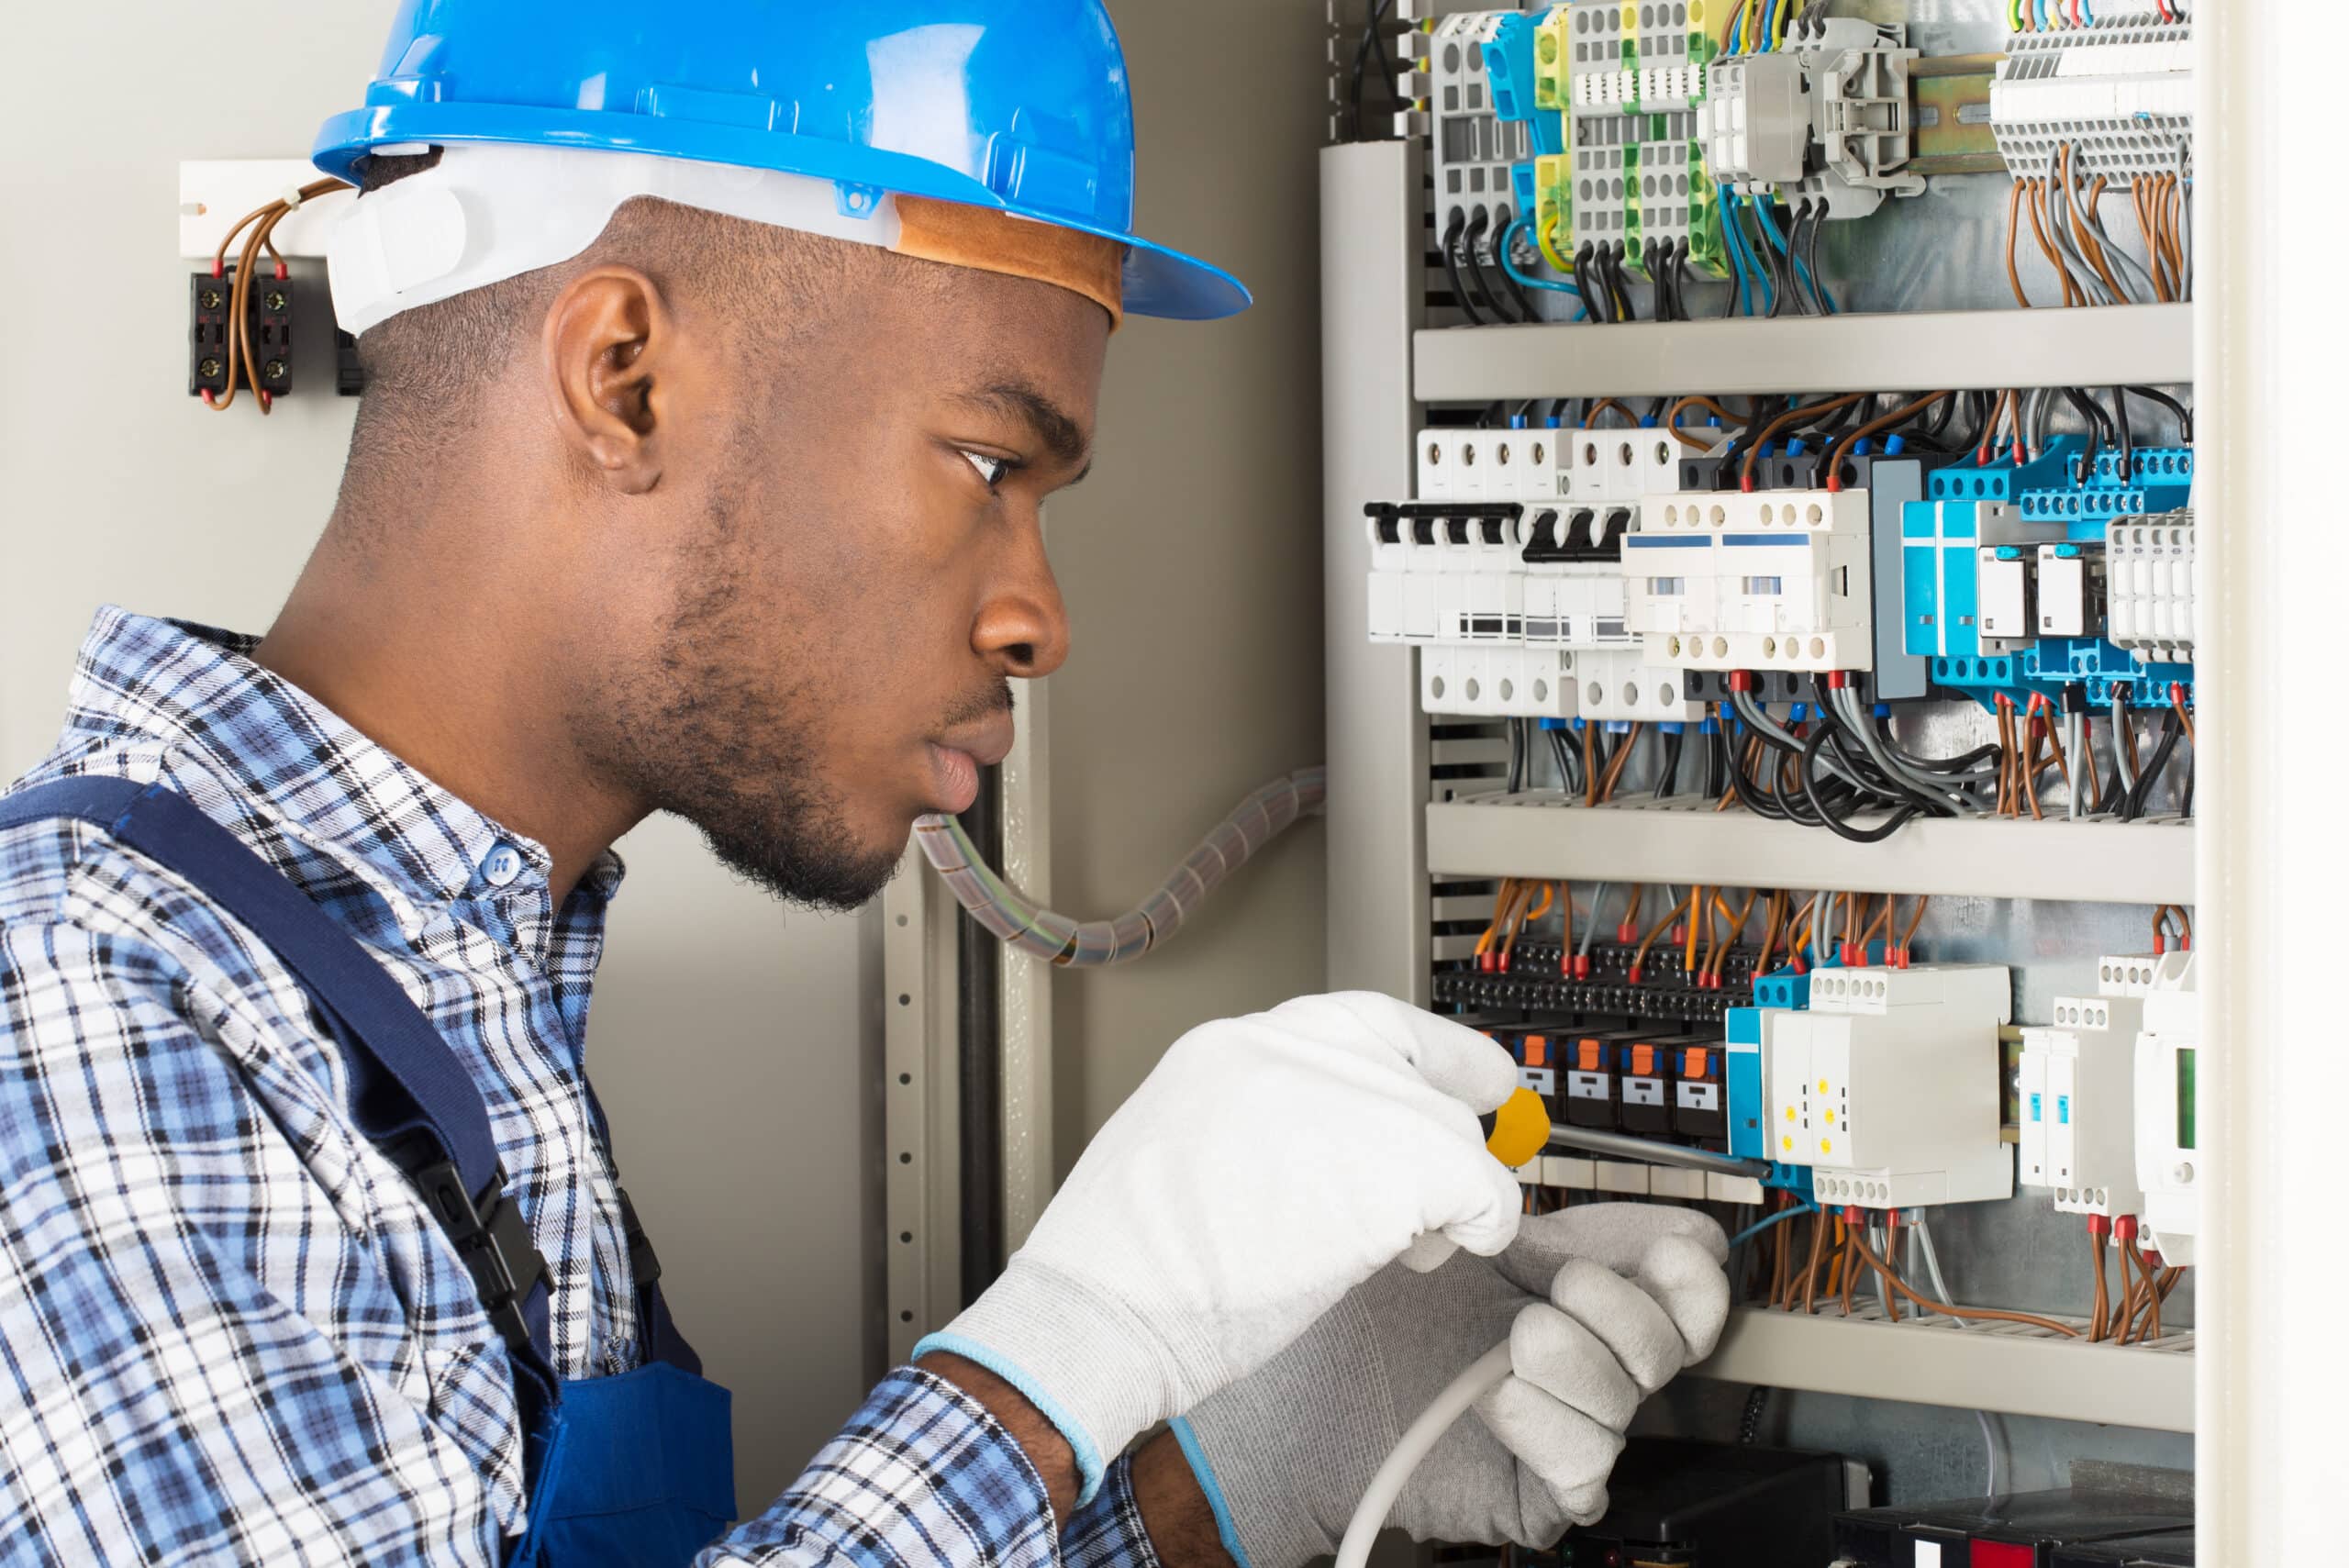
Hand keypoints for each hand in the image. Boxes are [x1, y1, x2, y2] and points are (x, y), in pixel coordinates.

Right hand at [917, 992, 1524, 1499]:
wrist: (1104, 1309)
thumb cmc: (1125, 1267)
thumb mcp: (1184, 1149)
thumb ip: (1264, 1126)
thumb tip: (1336, 1154)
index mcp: (1229, 1047)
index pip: (1357, 1022)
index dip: (1422, 1054)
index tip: (1462, 1078)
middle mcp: (1287, 1051)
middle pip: (1413, 1062)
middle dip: (1447, 1123)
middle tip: (1462, 1180)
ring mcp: (1343, 1096)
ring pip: (1447, 1129)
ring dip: (1446, 1194)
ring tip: (1411, 1245)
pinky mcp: (1393, 1159)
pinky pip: (1481, 1187)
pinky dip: (1478, 1224)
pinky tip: (1435, 1254)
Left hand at [1169, 1204, 1729, 1567]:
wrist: (1295, 1392)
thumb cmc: (1352, 1301)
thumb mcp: (1422, 1213)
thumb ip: (1468, 1158)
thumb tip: (1509, 1099)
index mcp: (1572, 1273)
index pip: (1682, 1269)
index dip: (1688, 1259)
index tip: (1663, 1248)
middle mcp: (1580, 1346)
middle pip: (1683, 1335)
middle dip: (1630, 1305)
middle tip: (1560, 1287)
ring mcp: (1564, 1416)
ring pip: (1637, 1397)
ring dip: (1578, 1359)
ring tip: (1512, 1342)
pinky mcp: (1539, 1484)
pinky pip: (1591, 1465)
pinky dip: (1548, 1426)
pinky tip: (1494, 1399)